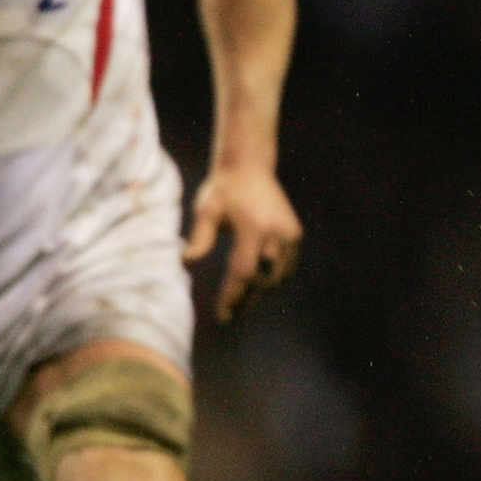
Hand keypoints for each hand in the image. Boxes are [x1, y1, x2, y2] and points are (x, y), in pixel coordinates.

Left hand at [183, 165, 302, 321]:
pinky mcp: (295, 234)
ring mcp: (290, 234)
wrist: (250, 166)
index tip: (222, 314)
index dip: (233, 296)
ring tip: (242, 303)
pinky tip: (257, 284)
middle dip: (246, 299)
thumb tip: (186, 265)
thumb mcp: (207, 211)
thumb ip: (200, 239)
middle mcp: (278, 233)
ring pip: (278, 276)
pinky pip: (285, 265)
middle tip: (229, 314)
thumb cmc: (223, 189)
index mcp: (255, 228)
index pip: (244, 272)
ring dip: (261, 291)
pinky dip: (272, 277)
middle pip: (264, 279)